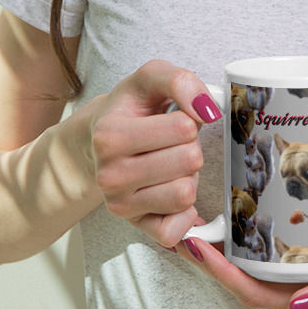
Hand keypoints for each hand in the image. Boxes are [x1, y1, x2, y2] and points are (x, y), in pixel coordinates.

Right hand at [80, 60, 221, 248]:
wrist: (100, 138)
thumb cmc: (131, 107)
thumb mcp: (151, 77)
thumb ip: (181, 81)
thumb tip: (207, 109)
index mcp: (110, 135)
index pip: (184, 127)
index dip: (189, 118)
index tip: (171, 117)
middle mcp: (109, 175)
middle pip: (190, 161)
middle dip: (190, 146)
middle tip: (171, 142)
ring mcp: (120, 205)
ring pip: (186, 194)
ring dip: (188, 176)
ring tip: (169, 163)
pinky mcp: (135, 226)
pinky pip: (176, 231)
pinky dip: (184, 212)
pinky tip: (172, 191)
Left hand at [174, 228, 307, 308]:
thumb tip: (296, 308)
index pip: (250, 292)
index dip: (218, 272)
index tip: (195, 243)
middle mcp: (298, 299)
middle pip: (242, 281)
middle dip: (210, 257)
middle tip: (184, 223)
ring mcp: (302, 282)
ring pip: (253, 269)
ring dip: (225, 247)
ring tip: (202, 217)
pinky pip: (269, 256)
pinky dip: (247, 240)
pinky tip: (240, 216)